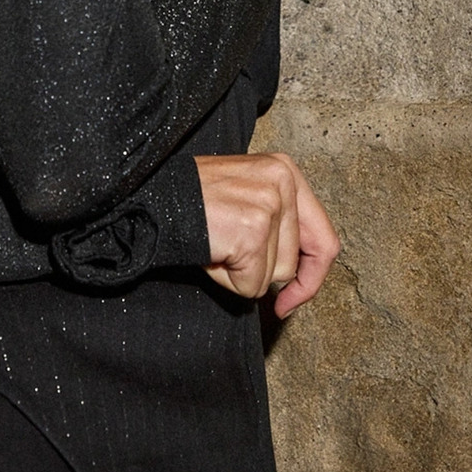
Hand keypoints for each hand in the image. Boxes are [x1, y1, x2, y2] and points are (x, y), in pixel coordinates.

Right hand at [194, 152, 339, 314]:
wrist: (147, 198)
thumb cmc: (188, 202)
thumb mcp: (244, 196)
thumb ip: (278, 224)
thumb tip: (299, 278)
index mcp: (285, 171)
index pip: (324, 239)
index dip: (312, 278)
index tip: (290, 301)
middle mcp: (282, 182)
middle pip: (294, 263)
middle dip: (260, 272)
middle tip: (223, 246)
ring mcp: (269, 205)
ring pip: (273, 277)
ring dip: (240, 273)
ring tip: (214, 242)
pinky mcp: (252, 230)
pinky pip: (252, 285)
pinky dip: (226, 280)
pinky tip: (209, 252)